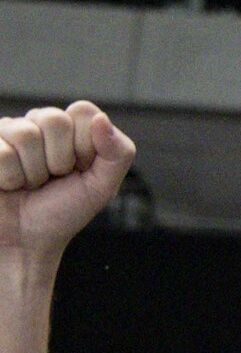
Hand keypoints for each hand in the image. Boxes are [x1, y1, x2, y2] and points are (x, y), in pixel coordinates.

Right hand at [0, 102, 135, 269]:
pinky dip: (9, 178)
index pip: (83, 111)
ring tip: (29, 183)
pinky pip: (2, 153)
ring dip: (32, 172)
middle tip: (51, 179)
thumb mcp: (102, 187)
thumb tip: (101, 118)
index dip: (85, 146)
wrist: (25, 241)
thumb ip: (118, 153)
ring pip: (25, 134)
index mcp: (70, 129)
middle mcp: (37, 124)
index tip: (79, 170)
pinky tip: (8, 185)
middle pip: (53, 119)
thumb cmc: (62, 213)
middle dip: (59, 160)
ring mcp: (6, 132)